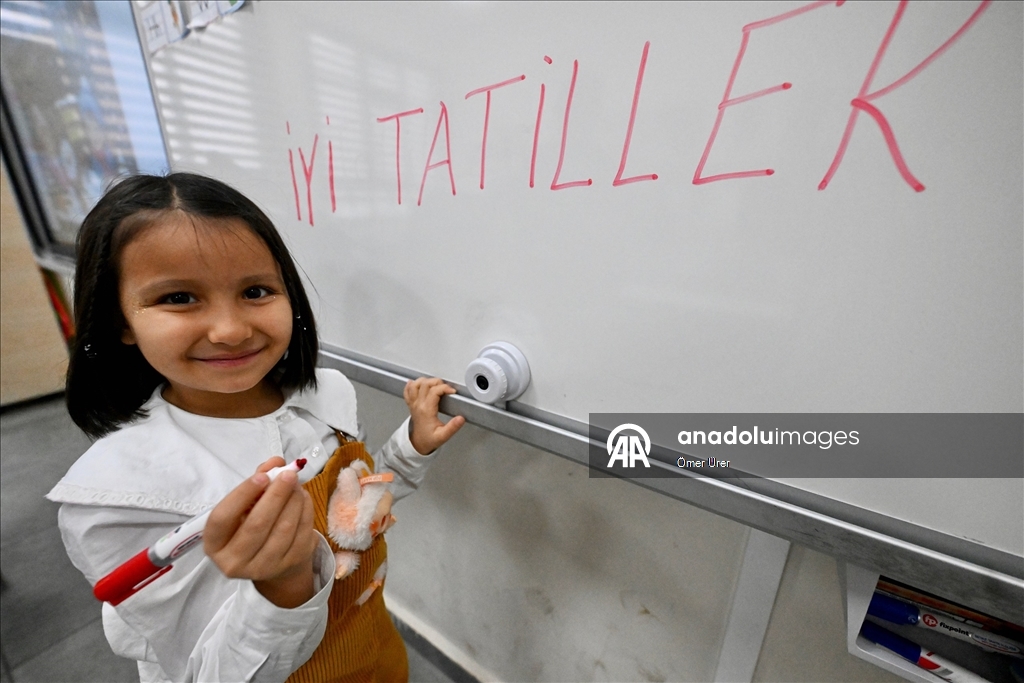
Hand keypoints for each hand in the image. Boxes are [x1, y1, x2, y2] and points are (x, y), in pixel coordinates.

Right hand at [203, 457, 317, 607]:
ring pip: (283, 528)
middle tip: (289, 474)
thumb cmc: (252, 523)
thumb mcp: (246, 504)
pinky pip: (302, 533)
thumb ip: (258, 480)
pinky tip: (303, 498)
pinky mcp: (289, 565)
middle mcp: (234, 561)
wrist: (273, 559)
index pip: (223, 518)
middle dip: (276, 495)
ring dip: (294, 500)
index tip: (262, 477)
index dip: (242, 495)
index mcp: (214, 544)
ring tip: (296, 485)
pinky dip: (305, 510)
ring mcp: (263, 568)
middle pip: (256, 524)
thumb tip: (276, 462)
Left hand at [403, 378, 465, 454]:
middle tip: (445, 387)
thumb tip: (461, 419)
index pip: (434, 391)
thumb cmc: (429, 439)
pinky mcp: (411, 404)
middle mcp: (418, 405)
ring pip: (415, 385)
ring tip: (435, 385)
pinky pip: (407, 391)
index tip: (452, 391)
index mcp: (426, 410)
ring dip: (425, 381)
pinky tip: (416, 384)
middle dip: (437, 382)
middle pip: (425, 384)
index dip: (445, 388)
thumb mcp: (443, 436)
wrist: (418, 443)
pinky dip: (411, 385)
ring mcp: (413, 404)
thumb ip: (452, 427)